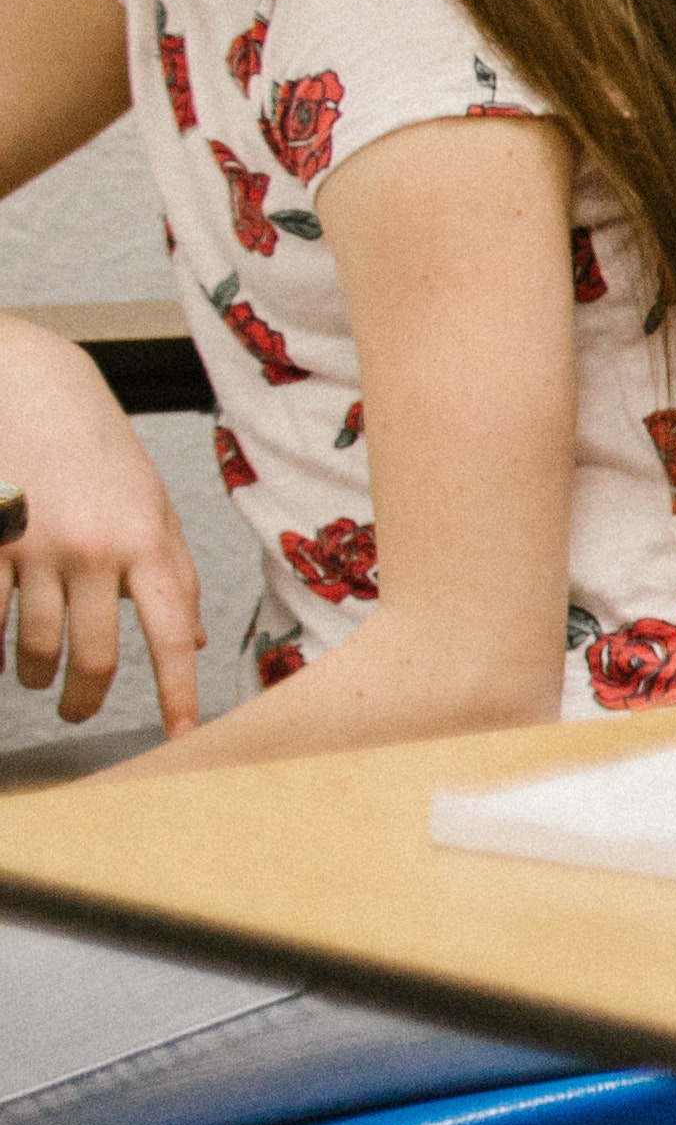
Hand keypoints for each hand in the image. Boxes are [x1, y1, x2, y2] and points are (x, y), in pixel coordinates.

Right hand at [0, 327, 196, 727]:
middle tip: (80, 712)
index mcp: (147, 542)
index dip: (179, 692)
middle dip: (88, 698)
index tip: (184, 737)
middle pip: (97, 657)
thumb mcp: (154, 503)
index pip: (172, 634)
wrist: (29, 388)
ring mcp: (34, 548)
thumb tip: (197, 638)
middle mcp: (93, 551)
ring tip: (37, 680)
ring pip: (35, 646)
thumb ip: (174, 571)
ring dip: (36, 675)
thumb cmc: (99, 450)